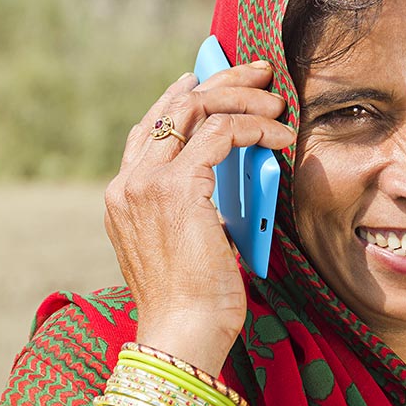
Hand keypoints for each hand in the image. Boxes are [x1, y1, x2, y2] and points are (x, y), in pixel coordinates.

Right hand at [105, 62, 291, 374]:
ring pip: (197, 110)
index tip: (208, 81)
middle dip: (219, 81)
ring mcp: (147, 183)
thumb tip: (232, 177)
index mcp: (125, 196)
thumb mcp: (187, 244)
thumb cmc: (192, 302)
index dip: (182, 98)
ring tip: (276, 102)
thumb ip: (195, 206)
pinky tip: (280, 136)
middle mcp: (129, 182)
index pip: (152, 128)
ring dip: (243, 98)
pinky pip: (223, 134)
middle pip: (174, 107)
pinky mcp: (178, 188)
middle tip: (256, 72)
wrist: (182, 333)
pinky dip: (256, 128)